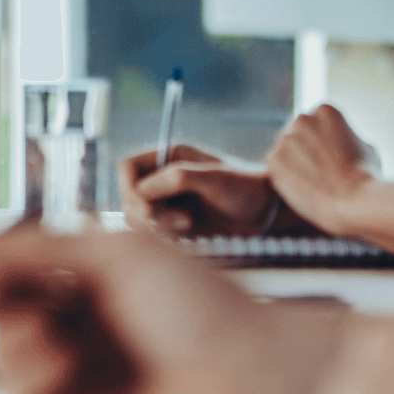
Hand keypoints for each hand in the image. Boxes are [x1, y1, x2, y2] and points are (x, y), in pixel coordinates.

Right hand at [0, 227, 343, 393]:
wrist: (257, 374)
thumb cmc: (206, 306)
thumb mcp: (113, 255)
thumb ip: (30, 247)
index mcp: (79, 282)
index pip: (4, 270)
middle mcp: (70, 329)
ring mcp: (73, 381)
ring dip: (12, 344)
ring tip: (51, 336)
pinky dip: (29, 384)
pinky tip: (62, 365)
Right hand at [118, 145, 280, 236]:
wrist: (266, 213)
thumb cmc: (245, 188)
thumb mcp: (214, 178)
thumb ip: (178, 178)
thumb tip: (142, 190)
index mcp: (169, 157)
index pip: (128, 168)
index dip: (129, 188)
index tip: (146, 208)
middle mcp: (164, 178)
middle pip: (129, 196)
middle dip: (146, 212)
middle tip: (178, 221)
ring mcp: (168, 202)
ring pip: (139, 217)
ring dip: (158, 225)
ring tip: (188, 224)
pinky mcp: (174, 223)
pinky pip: (154, 233)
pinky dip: (166, 236)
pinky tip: (191, 232)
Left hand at [265, 105, 375, 235]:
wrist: (354, 200)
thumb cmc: (365, 176)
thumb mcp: (362, 142)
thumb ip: (343, 135)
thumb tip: (338, 136)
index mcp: (325, 111)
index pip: (314, 122)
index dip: (321, 142)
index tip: (329, 157)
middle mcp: (302, 119)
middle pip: (296, 133)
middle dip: (304, 150)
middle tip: (319, 171)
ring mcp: (285, 139)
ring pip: (285, 151)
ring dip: (293, 163)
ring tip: (314, 181)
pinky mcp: (273, 160)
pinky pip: (275, 167)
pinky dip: (285, 178)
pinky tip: (303, 187)